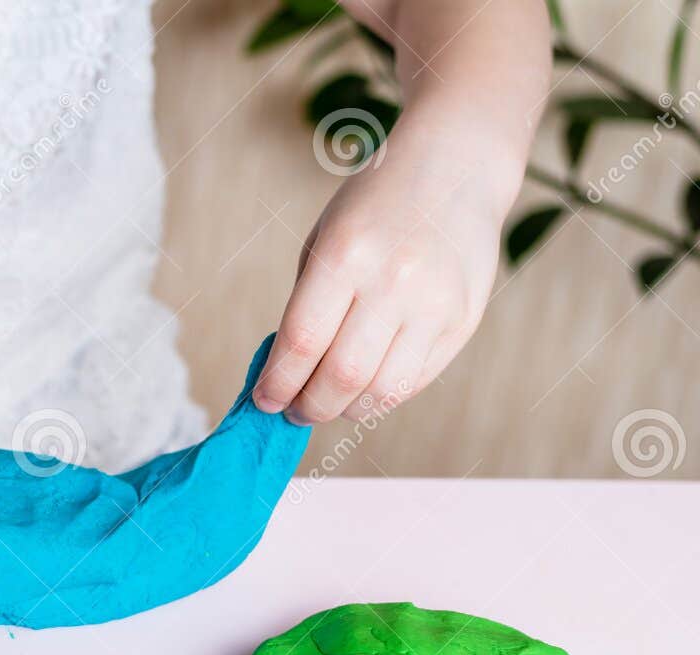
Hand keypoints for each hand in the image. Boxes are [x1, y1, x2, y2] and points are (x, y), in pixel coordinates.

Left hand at [252, 129, 505, 425]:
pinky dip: (380, 397)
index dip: (277, 384)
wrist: (455, 170)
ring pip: (380, 390)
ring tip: (328, 404)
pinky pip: (413, 381)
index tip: (264, 400)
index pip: (301, 343)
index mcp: (346, 256)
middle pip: (341, 376)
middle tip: (294, 410)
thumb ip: (307, 307)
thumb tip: (285, 378)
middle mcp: (394, 282)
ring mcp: (435, 304)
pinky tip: (363, 388)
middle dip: (309, 406)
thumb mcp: (325, 241)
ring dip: (345, 410)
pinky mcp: (464, 321)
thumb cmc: (373, 208)